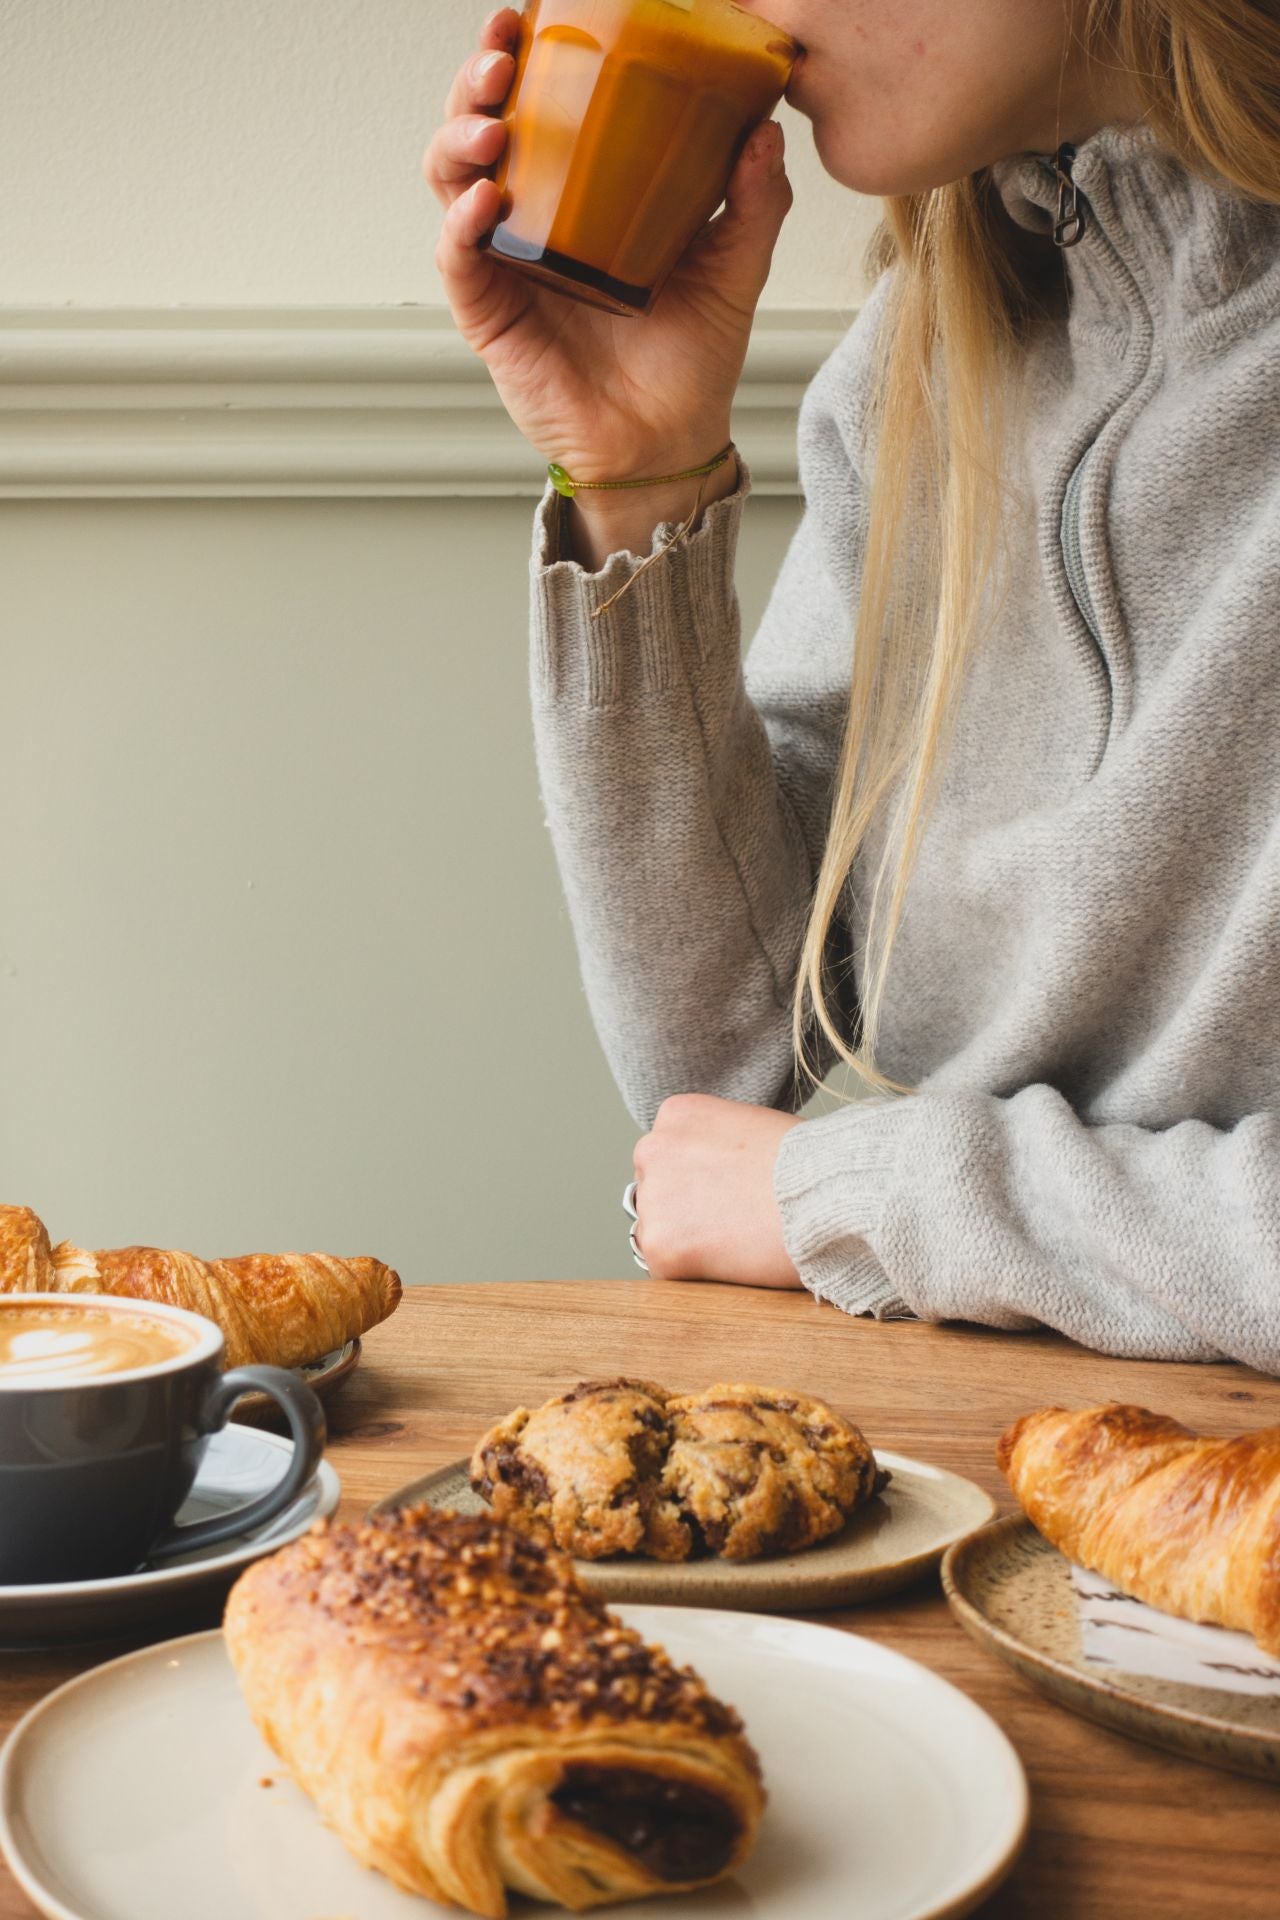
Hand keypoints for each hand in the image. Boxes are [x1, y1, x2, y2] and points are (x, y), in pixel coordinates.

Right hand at [424, 8, 793, 481]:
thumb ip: (751, 200)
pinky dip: (462, 225)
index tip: (530, 17)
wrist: (668, 442)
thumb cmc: (691, 359)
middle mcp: (532, 221)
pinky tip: (487, 203)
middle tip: (504, 58)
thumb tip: (766, 127)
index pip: (538, 110)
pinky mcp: (489, 315)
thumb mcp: (734, 267)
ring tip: (492, 127)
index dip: (523, 58)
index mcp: (580, 195)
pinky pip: (457, 259)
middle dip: (477, 84)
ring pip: (450, 182)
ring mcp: (504, 266)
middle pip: (478, 130)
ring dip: (459, 140)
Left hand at [631, 1095, 803, 1287]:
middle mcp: (651, 1149)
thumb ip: (717, 1146)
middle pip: (657, 1192)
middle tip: (734, 1220)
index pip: (669, 1157)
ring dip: (689, 1241)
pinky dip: (696, 1274)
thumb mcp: (752, 1128)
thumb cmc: (809, 1164)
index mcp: (675, 1115)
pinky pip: (668, 1270)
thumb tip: (710, 1178)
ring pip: (659, 1231)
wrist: (826, 1196)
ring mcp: (652, 1199)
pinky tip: (732, 1260)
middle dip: (687, 1209)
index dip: (701, 1180)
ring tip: (738, 1240)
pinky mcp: (660, 1247)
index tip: (731, 1192)